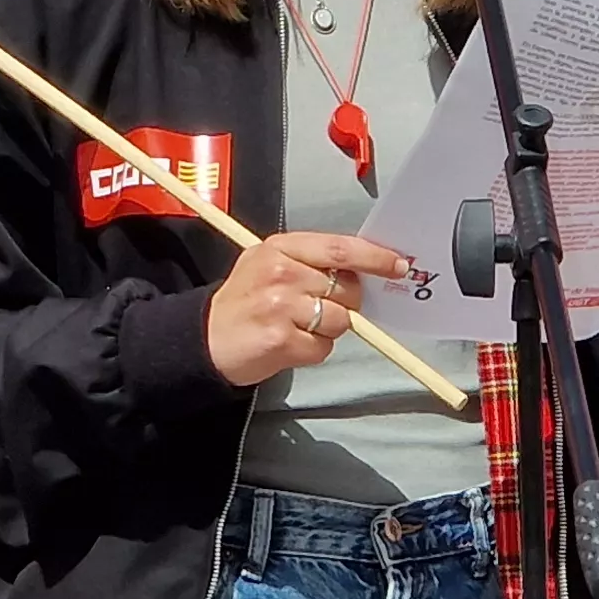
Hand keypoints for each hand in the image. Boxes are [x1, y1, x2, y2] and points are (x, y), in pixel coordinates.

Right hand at [207, 232, 409, 385]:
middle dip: (345, 303)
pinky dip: (312, 351)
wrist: (202, 339)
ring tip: (296, 328)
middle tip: (316, 310)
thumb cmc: (242, 304)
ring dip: (327, 331)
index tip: (397, 266)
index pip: (340, 248)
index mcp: (280, 247)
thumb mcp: (266, 264)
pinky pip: (323, 348)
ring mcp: (281, 305)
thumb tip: (360, 270)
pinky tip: (289, 344)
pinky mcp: (281, 339)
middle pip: (346, 289)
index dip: (374, 258)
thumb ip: (309, 262)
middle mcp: (281, 272)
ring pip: (340, 321)